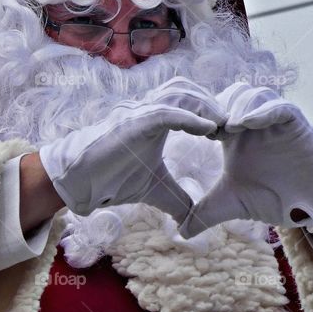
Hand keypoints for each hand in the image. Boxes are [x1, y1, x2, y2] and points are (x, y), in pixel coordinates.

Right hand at [38, 77, 226, 220]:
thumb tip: (194, 222)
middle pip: (186, 89)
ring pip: (178, 93)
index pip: (189, 101)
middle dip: (211, 102)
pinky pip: (164, 112)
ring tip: (223, 125)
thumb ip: (177, 200)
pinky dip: (188, 117)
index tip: (231, 130)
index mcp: (155, 120)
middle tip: (232, 124)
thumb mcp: (155, 191)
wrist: (80, 183)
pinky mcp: (131, 123)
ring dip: (204, 105)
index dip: (211, 110)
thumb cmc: (112, 180)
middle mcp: (147, 110)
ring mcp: (138, 113)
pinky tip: (207, 129)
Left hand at [178, 81, 312, 236]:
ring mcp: (273, 120)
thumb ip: (206, 213)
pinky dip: (261, 110)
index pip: (209, 111)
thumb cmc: (275, 196)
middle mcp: (252, 123)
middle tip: (201, 126)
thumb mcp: (233, 204)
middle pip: (226, 95)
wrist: (312, 202)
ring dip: (235, 106)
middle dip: (212, 106)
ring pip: (250, 94)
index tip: (181, 131)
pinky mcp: (296, 123)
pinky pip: (278, 106)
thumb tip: (181, 233)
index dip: (194, 116)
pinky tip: (245, 124)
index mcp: (233, 135)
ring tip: (224, 128)